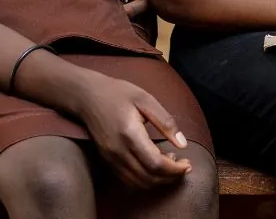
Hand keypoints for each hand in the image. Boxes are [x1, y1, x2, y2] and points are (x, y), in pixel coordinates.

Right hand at [72, 71, 191, 189]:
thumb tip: (183, 144)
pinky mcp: (107, 161)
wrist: (87, 96)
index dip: (175, 169)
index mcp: (130, 134)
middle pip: (148, 178)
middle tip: (184, 165)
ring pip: (138, 183)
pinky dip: (145, 180)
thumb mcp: (146, 99)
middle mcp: (118, 151)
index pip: (156, 164)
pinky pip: (128, 180)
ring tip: (171, 164)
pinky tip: (154, 166)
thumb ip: (165, 122)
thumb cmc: (118, 93)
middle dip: (170, 177)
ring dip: (158, 181)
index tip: (188, 163)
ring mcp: (111, 159)